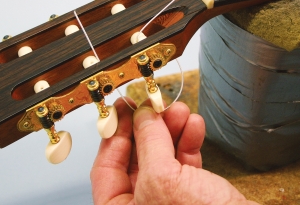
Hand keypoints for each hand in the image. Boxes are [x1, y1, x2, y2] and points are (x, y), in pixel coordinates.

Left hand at [91, 98, 256, 203]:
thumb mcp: (163, 178)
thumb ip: (150, 143)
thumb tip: (142, 116)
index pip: (106, 167)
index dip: (114, 135)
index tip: (122, 108)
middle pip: (136, 159)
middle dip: (148, 128)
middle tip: (152, 104)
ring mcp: (166, 202)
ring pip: (162, 158)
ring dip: (172, 130)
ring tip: (179, 110)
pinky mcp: (191, 197)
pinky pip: (183, 164)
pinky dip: (188, 142)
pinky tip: (194, 126)